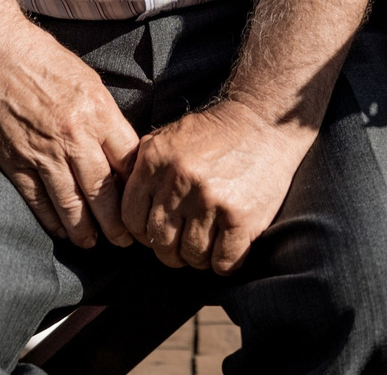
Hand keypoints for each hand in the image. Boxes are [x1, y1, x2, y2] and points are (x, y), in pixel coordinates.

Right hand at [0, 21, 138, 248]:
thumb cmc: (39, 56)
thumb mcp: (86, 79)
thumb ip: (105, 116)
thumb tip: (122, 153)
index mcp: (97, 111)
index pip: (129, 163)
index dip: (139, 189)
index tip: (144, 203)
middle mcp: (73, 136)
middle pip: (105, 194)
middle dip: (118, 224)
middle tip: (126, 239)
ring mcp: (41, 152)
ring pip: (72, 206)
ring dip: (86, 231)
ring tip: (94, 242)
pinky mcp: (13, 161)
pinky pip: (38, 202)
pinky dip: (52, 221)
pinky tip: (61, 231)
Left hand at [120, 99, 310, 273]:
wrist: (264, 122)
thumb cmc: (215, 134)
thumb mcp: (169, 138)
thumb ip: (143, 167)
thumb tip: (122, 203)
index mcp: (155, 161)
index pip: (131, 218)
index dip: (142, 233)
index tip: (156, 233)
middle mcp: (179, 181)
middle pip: (160, 242)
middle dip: (170, 251)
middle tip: (183, 244)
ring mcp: (210, 200)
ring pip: (192, 255)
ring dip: (198, 258)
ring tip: (207, 245)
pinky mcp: (241, 217)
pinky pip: (223, 262)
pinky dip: (224, 263)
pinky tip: (227, 249)